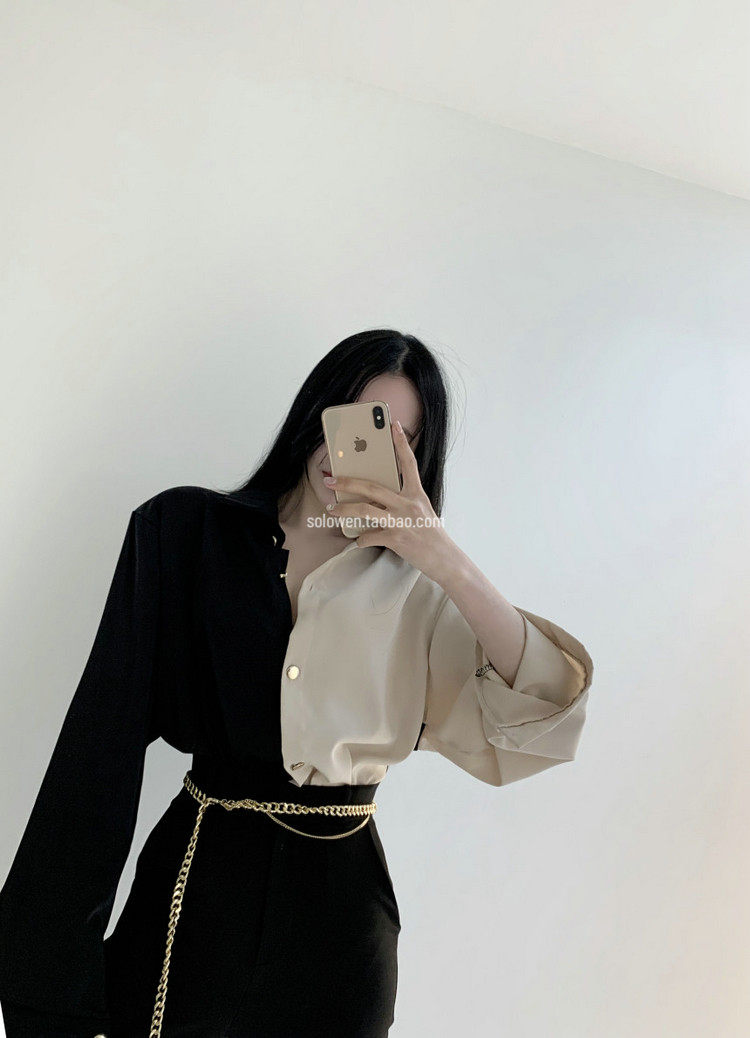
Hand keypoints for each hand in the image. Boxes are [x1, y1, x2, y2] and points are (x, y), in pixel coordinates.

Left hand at [323, 419, 458, 583]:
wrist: (444, 559)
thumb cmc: (431, 534)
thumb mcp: (421, 511)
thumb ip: (403, 501)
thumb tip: (375, 499)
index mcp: (416, 494)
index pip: (408, 463)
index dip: (400, 443)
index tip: (393, 425)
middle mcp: (408, 504)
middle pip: (372, 487)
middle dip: (348, 482)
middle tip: (330, 479)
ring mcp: (401, 521)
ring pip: (365, 510)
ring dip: (344, 509)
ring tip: (331, 509)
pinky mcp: (395, 538)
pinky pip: (369, 536)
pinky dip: (361, 539)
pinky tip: (360, 540)